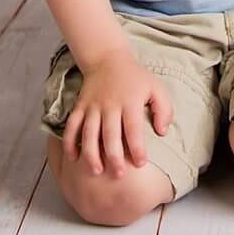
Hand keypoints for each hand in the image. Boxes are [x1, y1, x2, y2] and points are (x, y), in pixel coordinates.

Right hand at [63, 53, 171, 176]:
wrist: (107, 59)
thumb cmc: (136, 79)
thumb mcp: (157, 88)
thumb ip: (164, 110)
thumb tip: (162, 132)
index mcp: (130, 102)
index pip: (133, 128)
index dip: (136, 147)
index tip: (140, 163)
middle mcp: (109, 105)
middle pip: (109, 134)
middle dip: (113, 156)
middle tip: (118, 175)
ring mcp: (92, 107)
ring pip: (88, 133)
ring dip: (91, 153)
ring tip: (96, 171)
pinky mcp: (79, 107)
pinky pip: (71, 126)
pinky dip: (69, 142)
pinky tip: (72, 159)